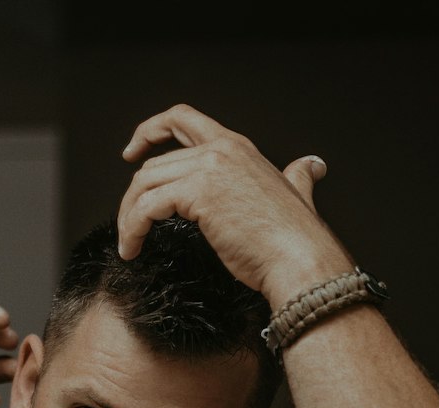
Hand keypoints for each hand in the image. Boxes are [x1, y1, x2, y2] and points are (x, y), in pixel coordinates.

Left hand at [117, 103, 349, 305]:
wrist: (298, 257)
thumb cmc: (293, 238)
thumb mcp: (296, 193)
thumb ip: (298, 176)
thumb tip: (311, 167)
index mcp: (236, 146)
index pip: (182, 119)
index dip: (149, 130)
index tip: (131, 151)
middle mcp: (221, 149)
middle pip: (154, 163)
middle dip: (132, 196)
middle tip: (128, 225)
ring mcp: (209, 168)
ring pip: (145, 184)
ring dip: (128, 216)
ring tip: (128, 243)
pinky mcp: (198, 193)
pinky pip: (146, 207)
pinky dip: (132, 228)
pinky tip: (132, 248)